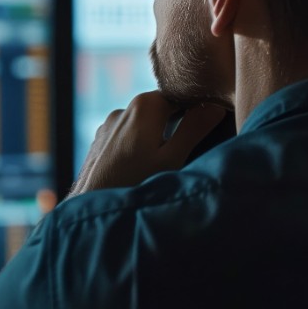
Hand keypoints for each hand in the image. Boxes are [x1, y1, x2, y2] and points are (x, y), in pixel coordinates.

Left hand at [71, 92, 228, 196]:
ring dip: (155, 140)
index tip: (204, 132)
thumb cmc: (133, 185)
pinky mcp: (100, 142)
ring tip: (159, 168)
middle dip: (174, 128)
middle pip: (161, 111)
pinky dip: (137, 149)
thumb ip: (194, 129)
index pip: (180, 97)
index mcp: (144, 105)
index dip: (194, 112)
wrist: (92, 211)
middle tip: (183, 155)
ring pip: (143, 126)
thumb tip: (215, 107)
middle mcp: (124, 109)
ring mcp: (109, 126)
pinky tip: (140, 172)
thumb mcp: (172, 159)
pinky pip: (127, 139)